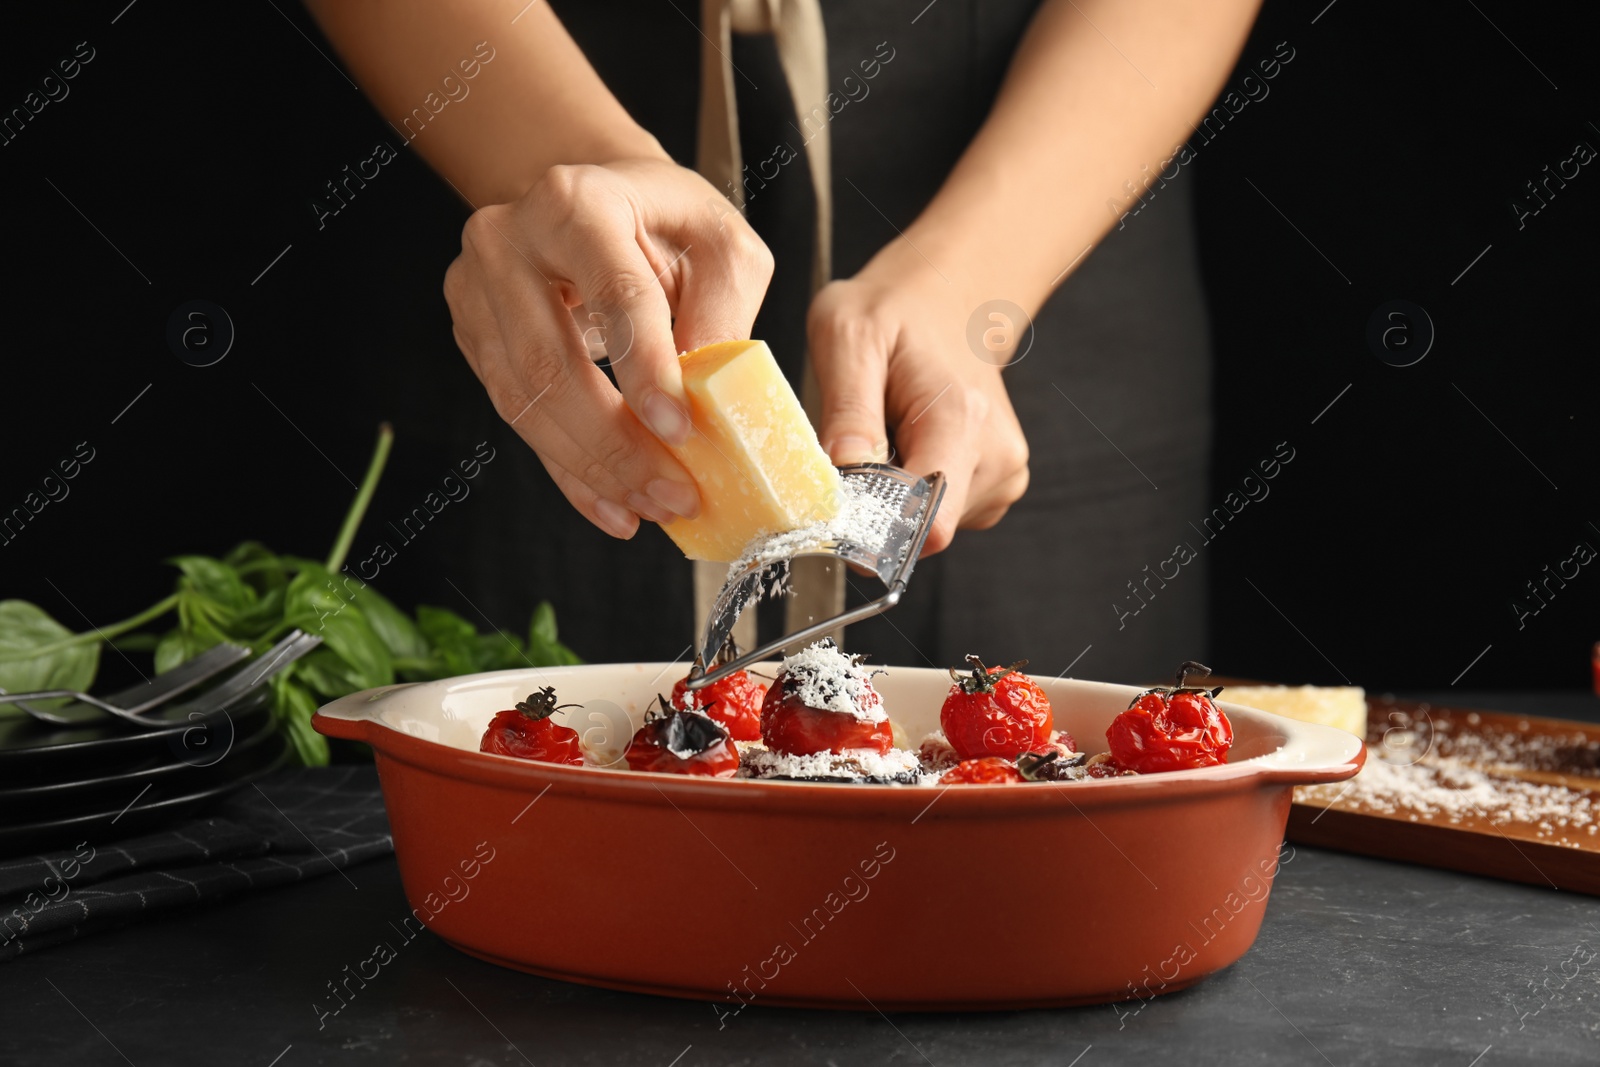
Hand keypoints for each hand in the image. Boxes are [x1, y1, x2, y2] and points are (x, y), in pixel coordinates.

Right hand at [444, 157, 774, 537]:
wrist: (594, 199)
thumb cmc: (664, 221)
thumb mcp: (720, 243)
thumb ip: (723, 310)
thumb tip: (712, 398)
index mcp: (577, 201)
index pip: (613, 293)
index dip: (646, 367)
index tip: (681, 432)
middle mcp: (509, 240)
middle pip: (551, 363)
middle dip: (617, 443)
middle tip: (674, 493)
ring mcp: (478, 291)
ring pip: (525, 402)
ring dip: (594, 468)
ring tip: (652, 506)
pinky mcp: (473, 336)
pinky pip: (518, 418)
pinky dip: (570, 472)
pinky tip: (613, 507)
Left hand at [807, 246, 1029, 554]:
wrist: (949, 297)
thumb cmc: (896, 309)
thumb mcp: (848, 335)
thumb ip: (848, 408)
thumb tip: (843, 473)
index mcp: (961, 420)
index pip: (926, 524)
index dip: (871, 532)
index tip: (833, 504)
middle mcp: (996, 455)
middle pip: (920, 530)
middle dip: (874, 507)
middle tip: (854, 447)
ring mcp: (1004, 473)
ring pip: (926, 528)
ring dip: (891, 498)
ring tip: (887, 434)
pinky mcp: (997, 483)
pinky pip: (939, 516)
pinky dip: (911, 493)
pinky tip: (907, 443)